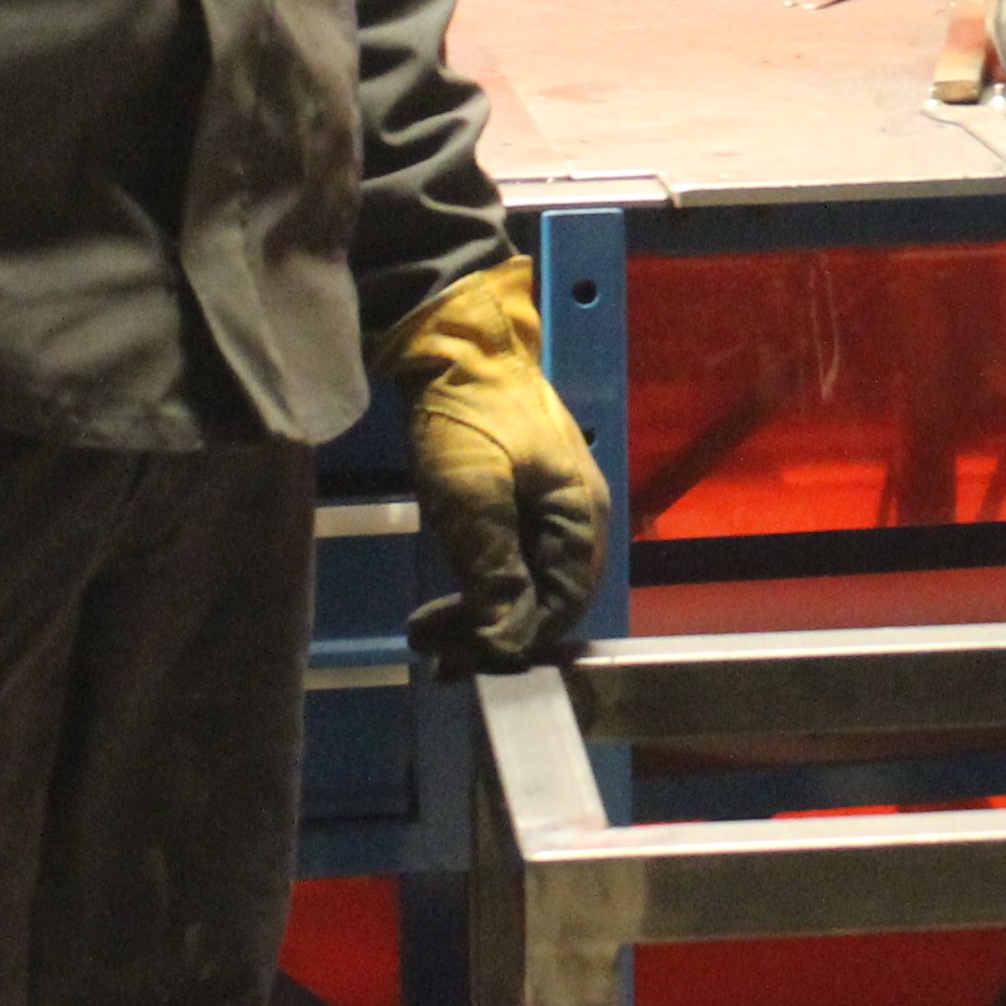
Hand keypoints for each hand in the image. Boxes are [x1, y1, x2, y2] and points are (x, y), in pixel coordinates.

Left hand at [383, 260, 610, 672]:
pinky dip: (478, 586)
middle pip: (545, 600)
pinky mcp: (520, 499)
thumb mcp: (473, 493)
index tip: (463, 662)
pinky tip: (443, 603)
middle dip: (492, 634)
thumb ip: (493, 568)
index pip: (561, 606)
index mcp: (580, 516)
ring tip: (425, 636)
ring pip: (524, 584)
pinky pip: (509, 560)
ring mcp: (548, 507)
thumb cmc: (468, 414)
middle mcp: (575, 518)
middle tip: (434, 657)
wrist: (455, 342)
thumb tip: (503, 642)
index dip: (516, 642)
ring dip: (480, 615)